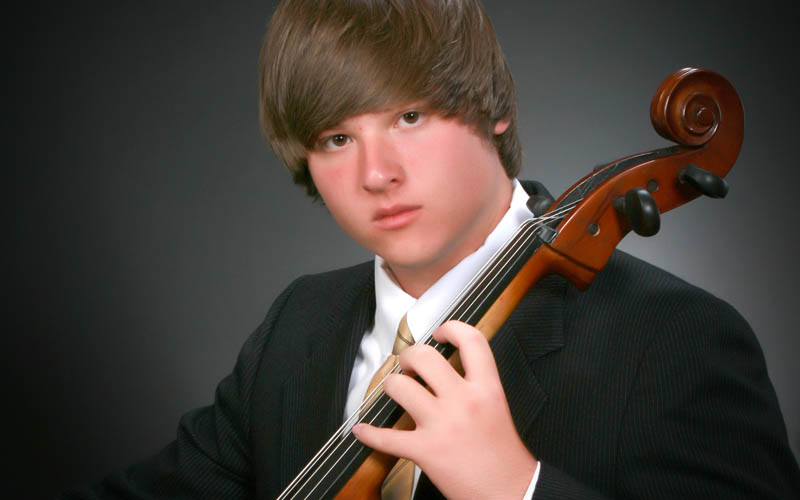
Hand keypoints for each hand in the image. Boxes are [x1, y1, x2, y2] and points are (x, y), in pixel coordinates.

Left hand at [352, 320, 537, 499]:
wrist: (510, 492)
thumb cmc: (504, 454)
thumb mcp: (497, 406)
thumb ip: (477, 384)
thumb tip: (449, 367)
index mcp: (487, 388)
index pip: (471, 340)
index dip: (451, 328)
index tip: (440, 333)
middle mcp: (463, 401)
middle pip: (425, 357)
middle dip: (409, 356)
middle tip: (409, 365)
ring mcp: (442, 425)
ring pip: (400, 387)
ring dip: (391, 386)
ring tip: (396, 390)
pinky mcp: (425, 450)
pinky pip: (385, 437)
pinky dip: (368, 433)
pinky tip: (362, 430)